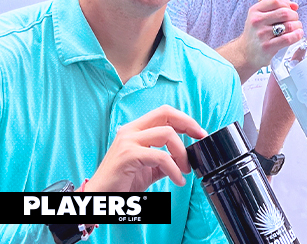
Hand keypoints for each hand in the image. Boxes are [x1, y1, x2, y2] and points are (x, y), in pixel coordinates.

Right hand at [84, 105, 207, 191]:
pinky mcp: (128, 155)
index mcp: (136, 130)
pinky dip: (174, 169)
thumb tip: (185, 157)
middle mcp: (131, 130)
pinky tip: (178, 180)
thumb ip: (166, 159)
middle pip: (166, 113)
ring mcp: (128, 141)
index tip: (199, 133)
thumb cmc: (122, 183)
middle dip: (188, 124)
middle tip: (200, 139)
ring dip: (182, 153)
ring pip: (167, 134)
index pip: (164, 113)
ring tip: (185, 170)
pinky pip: (160, 156)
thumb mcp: (150, 168)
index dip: (185, 119)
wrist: (99, 199)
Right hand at [237, 0, 303, 70]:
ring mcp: (262, 34)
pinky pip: (288, 39)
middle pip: (285, 12)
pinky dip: (297, 35)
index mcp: (255, 10)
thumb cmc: (256, 32)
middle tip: (294, 20)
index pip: (276, 0)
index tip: (289, 9)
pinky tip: (298, 34)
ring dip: (297, 25)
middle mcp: (257, 21)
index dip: (287, 4)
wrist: (246, 53)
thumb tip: (294, 5)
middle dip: (294, 15)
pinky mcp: (268, 47)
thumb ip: (276, 7)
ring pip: (289, 25)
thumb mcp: (260, 16)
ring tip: (297, 28)